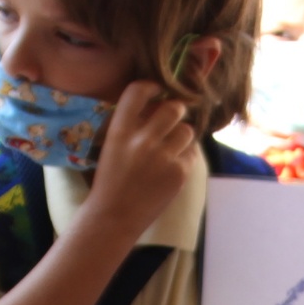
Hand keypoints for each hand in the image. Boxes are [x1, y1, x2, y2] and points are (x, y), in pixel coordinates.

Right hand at [87, 79, 193, 232]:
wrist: (113, 217)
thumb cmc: (110, 182)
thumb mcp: (112, 147)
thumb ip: (132, 126)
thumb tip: (158, 107)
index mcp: (120, 131)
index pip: (137, 92)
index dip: (151, 87)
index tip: (156, 91)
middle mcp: (142, 140)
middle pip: (172, 108)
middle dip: (175, 110)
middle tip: (172, 118)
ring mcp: (163, 157)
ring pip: (187, 130)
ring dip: (182, 135)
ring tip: (172, 146)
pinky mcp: (179, 173)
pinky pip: (192, 153)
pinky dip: (185, 157)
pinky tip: (173, 166)